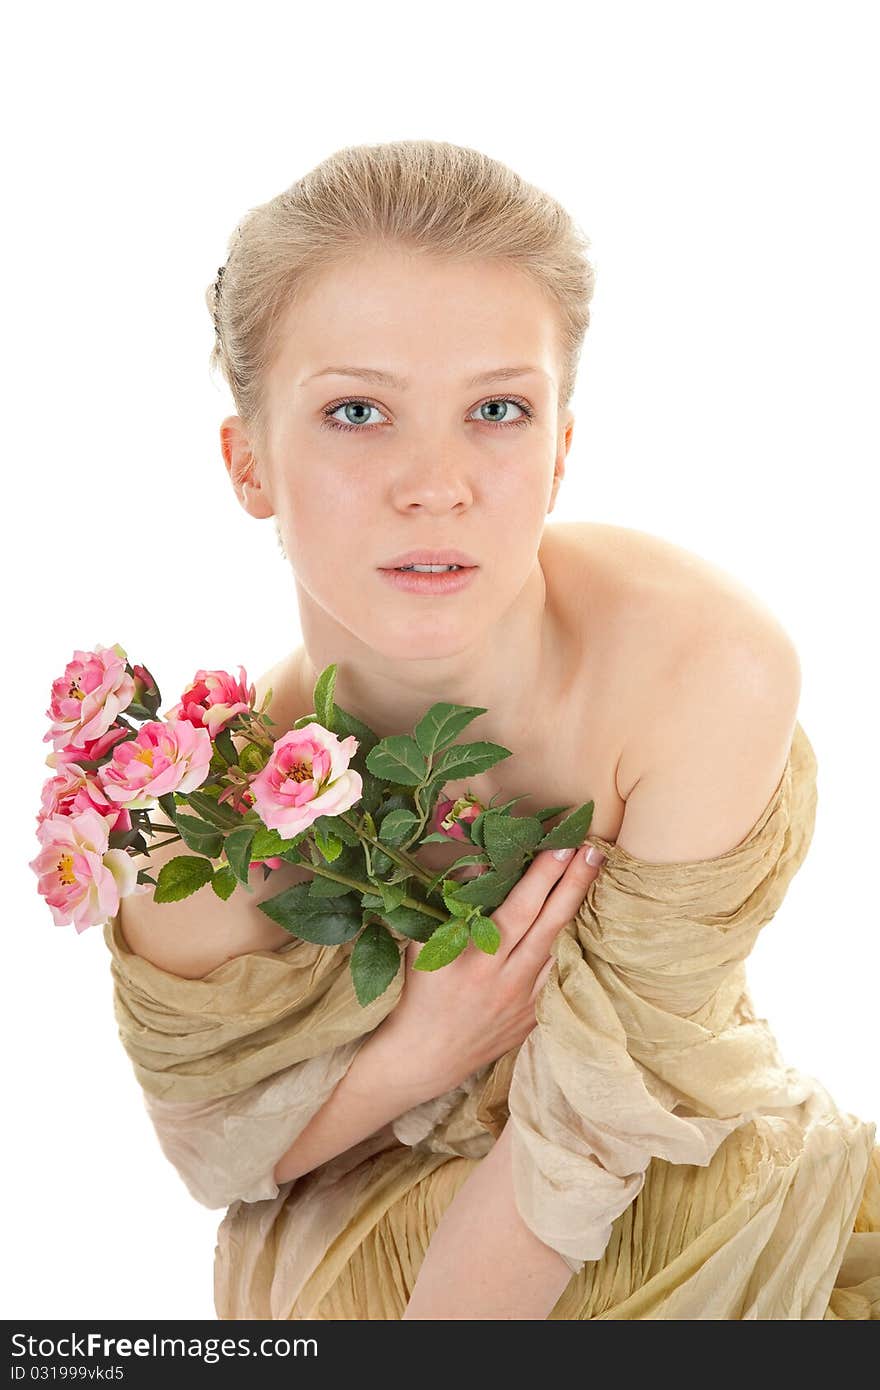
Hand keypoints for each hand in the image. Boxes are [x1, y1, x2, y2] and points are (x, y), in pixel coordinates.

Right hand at [376, 844, 604, 1097]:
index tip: (560, 846)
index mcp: (477, 960)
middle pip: (550, 924)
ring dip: (578, 910)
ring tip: (593, 874)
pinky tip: (582, 918)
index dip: (541, 878)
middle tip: (594, 850)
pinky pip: (559, 974)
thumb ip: (452, 905)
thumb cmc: (422, 992)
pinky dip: (570, 944)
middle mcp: (507, 979)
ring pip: (562, 948)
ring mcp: (526, 1000)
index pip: (518, 910)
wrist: (428, 1054)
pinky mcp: (535, 1016)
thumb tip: (481, 864)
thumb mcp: (425, 945)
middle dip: (574, 883)